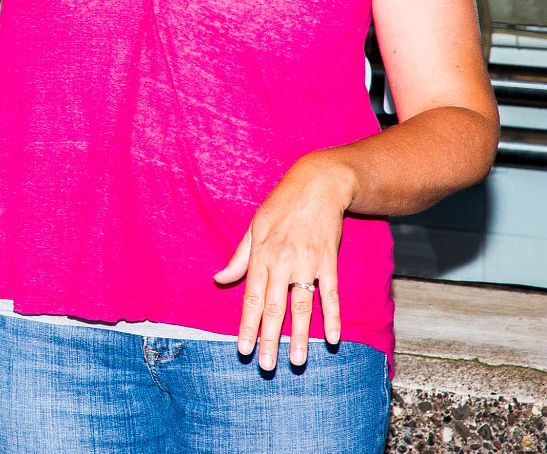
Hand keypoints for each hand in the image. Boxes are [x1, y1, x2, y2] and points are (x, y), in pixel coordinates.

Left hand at [213, 153, 357, 369]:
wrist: (317, 186)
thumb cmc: (281, 207)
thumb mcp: (253, 227)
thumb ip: (239, 257)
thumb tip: (220, 279)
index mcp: (260, 256)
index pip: (251, 298)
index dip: (247, 325)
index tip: (243, 349)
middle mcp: (282, 262)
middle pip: (273, 308)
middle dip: (269, 339)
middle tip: (265, 366)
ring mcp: (307, 263)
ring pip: (302, 306)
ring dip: (301, 336)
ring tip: (298, 361)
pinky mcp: (329, 262)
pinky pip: (330, 294)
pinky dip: (332, 316)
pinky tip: (332, 338)